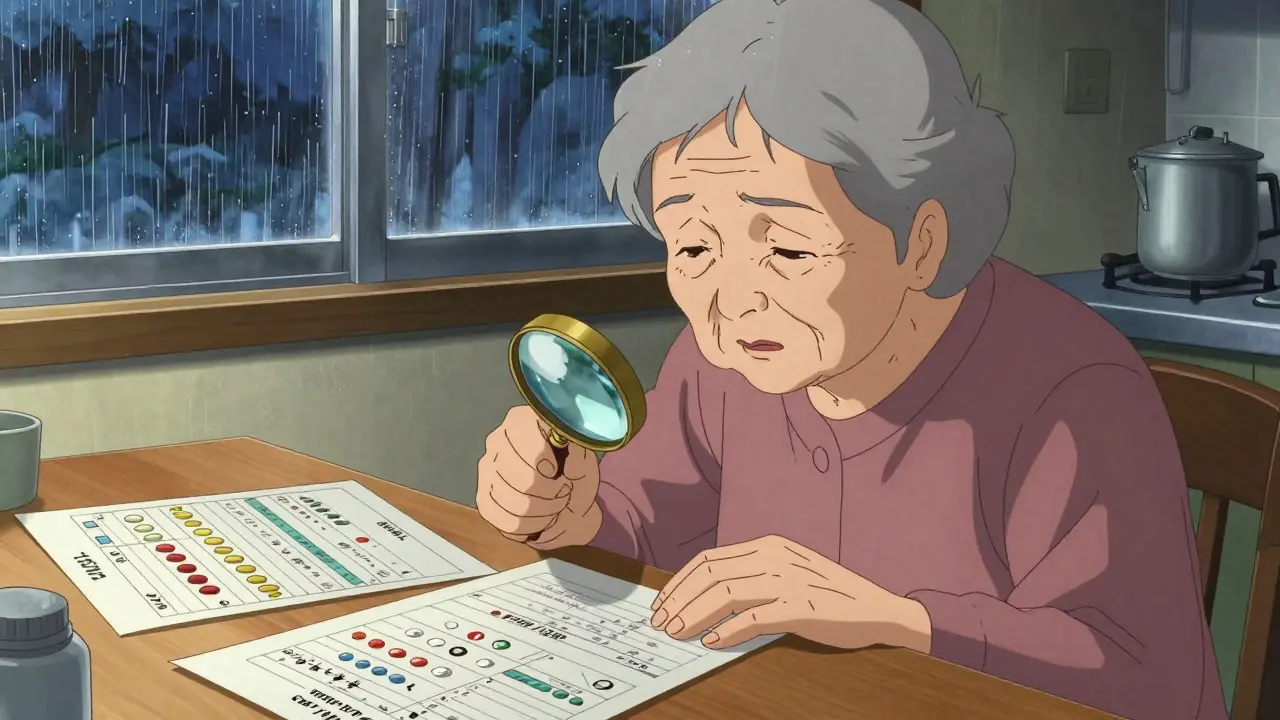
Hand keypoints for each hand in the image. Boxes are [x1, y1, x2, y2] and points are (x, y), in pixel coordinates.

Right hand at [476, 405, 601, 549]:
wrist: (566, 502)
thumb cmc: (574, 475)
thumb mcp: (584, 460)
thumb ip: (578, 455)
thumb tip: (567, 459)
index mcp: (521, 421)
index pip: (520, 434)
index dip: (539, 456)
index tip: (555, 471)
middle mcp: (497, 441)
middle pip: (517, 474)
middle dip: (548, 491)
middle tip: (563, 492)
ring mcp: (487, 471)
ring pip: (512, 500)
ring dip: (542, 510)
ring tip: (555, 506)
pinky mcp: (484, 499)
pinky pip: (504, 519)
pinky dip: (529, 525)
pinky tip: (540, 518)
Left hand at [649, 535, 932, 652]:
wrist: (878, 609)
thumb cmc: (830, 596)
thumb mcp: (788, 573)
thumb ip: (752, 577)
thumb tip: (705, 600)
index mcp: (768, 545)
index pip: (708, 560)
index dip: (679, 583)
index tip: (661, 604)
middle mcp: (775, 557)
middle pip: (710, 575)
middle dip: (678, 600)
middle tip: (660, 624)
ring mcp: (788, 580)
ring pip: (725, 594)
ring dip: (694, 615)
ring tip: (677, 634)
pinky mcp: (801, 607)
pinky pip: (753, 618)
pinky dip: (727, 631)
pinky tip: (712, 642)